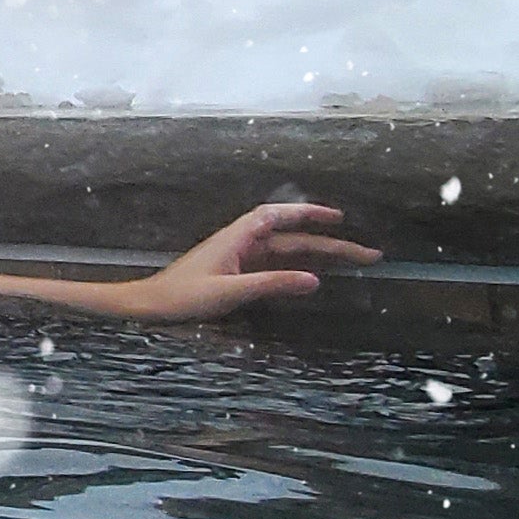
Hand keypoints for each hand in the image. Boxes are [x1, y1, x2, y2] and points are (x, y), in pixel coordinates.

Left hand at [111, 202, 377, 320]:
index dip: (310, 213)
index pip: (280, 217)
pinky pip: (276, 264)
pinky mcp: (237, 272)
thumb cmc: (182, 297)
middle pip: (293, 237)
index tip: (340, 217)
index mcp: (238, 238)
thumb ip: (271, 284)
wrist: (150, 305)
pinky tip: (315, 274)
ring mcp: (240, 257)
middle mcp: (242, 243)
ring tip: (354, 262)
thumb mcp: (229, 292)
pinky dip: (299, 266)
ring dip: (319, 254)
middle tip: (368, 254)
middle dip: (330, 243)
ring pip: (288, 252)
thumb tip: (314, 279)